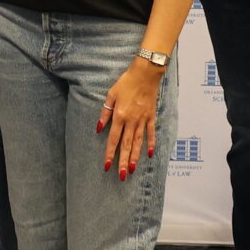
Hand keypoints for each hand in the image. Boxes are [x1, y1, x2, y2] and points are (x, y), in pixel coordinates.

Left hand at [97, 60, 162, 177]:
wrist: (145, 73)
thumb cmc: (126, 82)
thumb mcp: (111, 95)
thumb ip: (105, 112)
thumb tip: (99, 128)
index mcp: (119, 116)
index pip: (113, 139)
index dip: (109, 154)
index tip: (107, 166)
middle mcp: (131, 121)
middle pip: (126, 145)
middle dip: (122, 162)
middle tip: (121, 176)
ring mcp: (142, 120)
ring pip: (138, 142)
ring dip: (134, 157)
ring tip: (132, 170)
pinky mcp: (151, 117)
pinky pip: (151, 133)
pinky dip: (151, 144)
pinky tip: (149, 154)